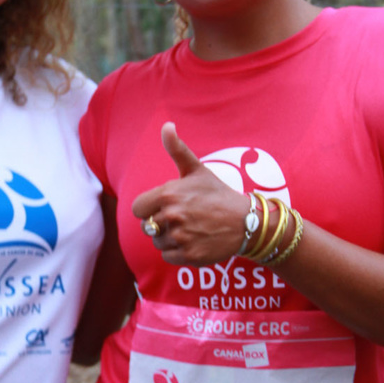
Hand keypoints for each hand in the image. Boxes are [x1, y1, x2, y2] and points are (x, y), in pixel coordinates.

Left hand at [132, 122, 247, 265]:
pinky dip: (177, 252)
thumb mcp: (197, 169)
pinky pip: (168, 256)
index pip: (138, 209)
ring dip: (169, 239)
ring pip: (157, 243)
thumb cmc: (217, 194)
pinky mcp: (189, 255)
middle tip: (182, 218)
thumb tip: (167, 125)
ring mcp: (181, 237)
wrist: (246, 221)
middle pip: (148, 227)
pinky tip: (193, 241)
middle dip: (161, 224)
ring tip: (189, 229)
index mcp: (168, 194)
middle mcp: (172, 216)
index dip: (148, 209)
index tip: (162, 207)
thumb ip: (177, 149)